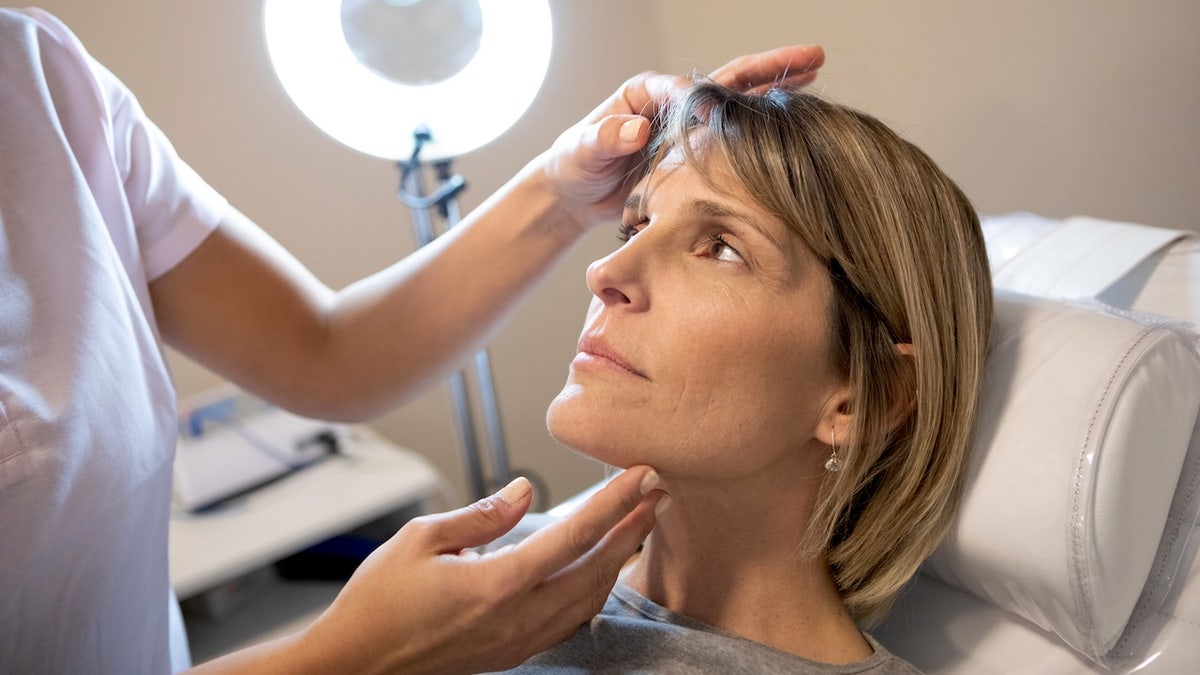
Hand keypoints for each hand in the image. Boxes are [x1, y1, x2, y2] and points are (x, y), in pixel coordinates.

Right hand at [295, 466, 666, 673]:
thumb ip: (482, 515)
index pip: (573, 536)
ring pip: (589, 600)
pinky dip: (593, 592)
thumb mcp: (420, 540)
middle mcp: (515, 619)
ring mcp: (516, 642)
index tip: (639, 477)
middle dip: (631, 529)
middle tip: (657, 494)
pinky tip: (598, 573)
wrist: (354, 666)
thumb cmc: (376, 603)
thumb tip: (526, 492)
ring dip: (617, 561)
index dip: (613, 503)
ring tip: (636, 527)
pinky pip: (568, 623)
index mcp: (495, 586)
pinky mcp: (510, 654)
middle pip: (595, 570)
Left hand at [540, 44, 825, 229]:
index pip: (683, 89)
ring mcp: (686, 126)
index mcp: (644, 94)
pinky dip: (760, 125)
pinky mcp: (695, 151)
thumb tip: (636, 129)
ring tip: (814, 73)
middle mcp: (671, 103)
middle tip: (811, 56)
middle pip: (725, 81)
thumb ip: (605, 139)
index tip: (717, 113)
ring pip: (737, 102)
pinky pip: (732, 135)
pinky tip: (790, 121)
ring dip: (774, 88)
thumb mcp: (581, 152)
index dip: (702, 100)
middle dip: (767, 68)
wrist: (573, 195)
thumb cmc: (573, 167)